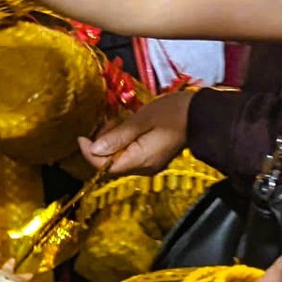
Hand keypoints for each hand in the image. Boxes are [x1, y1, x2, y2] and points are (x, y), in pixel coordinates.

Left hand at [78, 89, 192, 174]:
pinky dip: (123, 141)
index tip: (81, 137)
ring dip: (113, 140)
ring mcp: (149, 164)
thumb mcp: (141, 120)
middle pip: (111, 163)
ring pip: (119, 157)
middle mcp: (144, 167)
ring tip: (120, 120)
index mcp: (141, 160)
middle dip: (103, 144)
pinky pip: (129, 153)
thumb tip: (95, 149)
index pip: (105, 167)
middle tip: (110, 122)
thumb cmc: (172, 113)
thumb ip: (117, 136)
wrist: (201, 114)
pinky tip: (128, 126)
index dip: (89, 153)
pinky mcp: (152, 157)